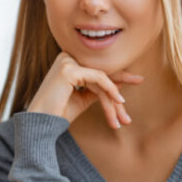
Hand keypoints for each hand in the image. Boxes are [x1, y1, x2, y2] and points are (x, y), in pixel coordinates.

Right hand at [27, 52, 143, 127]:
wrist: (41, 123)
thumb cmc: (59, 112)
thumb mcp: (82, 98)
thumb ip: (97, 89)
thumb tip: (119, 82)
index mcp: (68, 62)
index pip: (96, 68)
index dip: (115, 74)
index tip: (135, 78)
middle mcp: (66, 57)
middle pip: (100, 70)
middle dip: (120, 80)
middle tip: (140, 80)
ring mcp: (67, 62)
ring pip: (101, 77)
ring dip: (114, 97)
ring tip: (123, 115)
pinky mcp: (69, 70)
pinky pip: (98, 78)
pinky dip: (110, 89)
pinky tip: (119, 100)